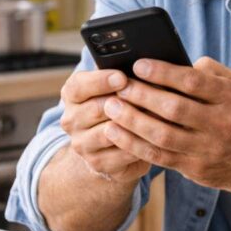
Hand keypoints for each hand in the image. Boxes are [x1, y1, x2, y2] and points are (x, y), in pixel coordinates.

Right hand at [60, 69, 152, 183]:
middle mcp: (72, 119)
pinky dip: (140, 145)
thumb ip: (123, 76)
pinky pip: (121, 153)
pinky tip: (156, 137)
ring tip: (159, 116)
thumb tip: (145, 67)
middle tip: (151, 97)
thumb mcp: (117, 88)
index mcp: (73, 95)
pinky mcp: (97, 163)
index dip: (101, 81)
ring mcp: (82, 144)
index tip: (122, 77)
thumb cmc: (121, 106)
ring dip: (135, 124)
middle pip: (96, 109)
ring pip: (109, 132)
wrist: (113, 146)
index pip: (79, 85)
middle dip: (125, 102)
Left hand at [101, 57, 230, 192]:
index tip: (138, 65)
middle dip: (142, 95)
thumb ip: (212, 71)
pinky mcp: (195, 168)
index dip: (163, 73)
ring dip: (132, 120)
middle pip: (174, 108)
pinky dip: (133, 144)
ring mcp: (208, 149)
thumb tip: (180, 61)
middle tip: (119, 85)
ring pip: (162, 134)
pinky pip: (158, 156)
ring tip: (110, 106)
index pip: (193, 82)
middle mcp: (222, 123)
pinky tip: (116, 132)